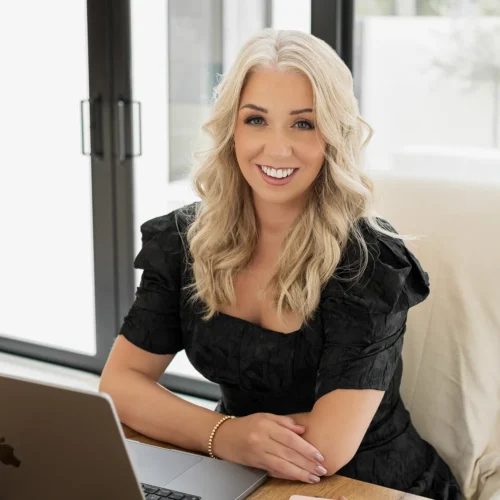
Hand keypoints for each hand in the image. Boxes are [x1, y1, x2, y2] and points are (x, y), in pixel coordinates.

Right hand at [212, 412, 327, 483]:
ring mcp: (257, 453)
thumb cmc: (247, 424)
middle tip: (322, 470)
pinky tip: (298, 478)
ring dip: (300, 473)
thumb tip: (302, 429)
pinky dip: (287, 475)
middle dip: (307, 463)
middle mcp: (261, 439)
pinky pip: (273, 471)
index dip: (306, 448)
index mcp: (266, 425)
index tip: (319, 455)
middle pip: (288, 453)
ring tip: (314, 477)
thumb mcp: (265, 416)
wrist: (224, 436)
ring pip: (282, 465)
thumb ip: (284, 422)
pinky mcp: (255, 463)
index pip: (290, 438)